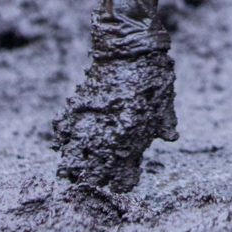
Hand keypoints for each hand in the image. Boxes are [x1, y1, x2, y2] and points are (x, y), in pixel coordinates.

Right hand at [52, 51, 177, 192]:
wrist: (129, 48)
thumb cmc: (153, 74)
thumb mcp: (165, 103)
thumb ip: (165, 124)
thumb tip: (170, 138)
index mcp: (133, 138)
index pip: (123, 178)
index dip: (121, 183)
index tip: (119, 182)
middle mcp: (109, 136)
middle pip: (95, 174)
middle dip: (94, 179)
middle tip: (91, 181)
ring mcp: (90, 122)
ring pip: (73, 158)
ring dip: (71, 167)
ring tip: (67, 174)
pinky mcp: (77, 106)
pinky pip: (63, 130)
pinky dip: (61, 139)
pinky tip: (60, 144)